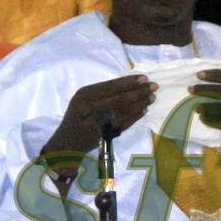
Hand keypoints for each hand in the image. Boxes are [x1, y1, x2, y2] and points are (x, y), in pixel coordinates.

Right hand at [38, 74, 156, 167]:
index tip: (144, 78)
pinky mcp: (102, 135)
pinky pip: (122, 124)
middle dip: (138, 91)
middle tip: (154, 86)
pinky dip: (134, 117)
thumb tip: (130, 84)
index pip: (110, 86)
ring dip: (139, 103)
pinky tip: (144, 110)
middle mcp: (88, 107)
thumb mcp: (84, 100)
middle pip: (118, 98)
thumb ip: (102, 93)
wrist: (66, 142)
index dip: (128, 82)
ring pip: (122, 111)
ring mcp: (95, 123)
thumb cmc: (78, 117)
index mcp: (84, 95)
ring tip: (152, 97)